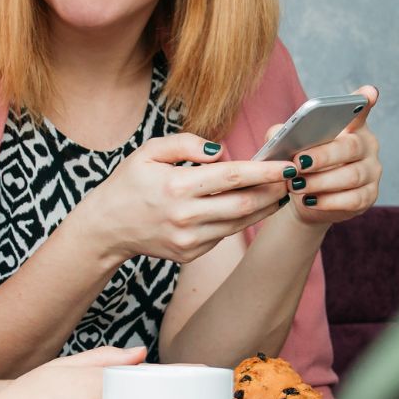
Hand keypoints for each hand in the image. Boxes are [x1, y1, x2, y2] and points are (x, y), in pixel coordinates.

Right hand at [70, 132, 293, 264]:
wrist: (106, 228)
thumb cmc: (128, 184)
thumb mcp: (149, 152)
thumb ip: (186, 144)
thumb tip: (221, 151)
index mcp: (176, 186)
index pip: (232, 177)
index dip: (264, 171)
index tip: (287, 165)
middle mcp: (186, 217)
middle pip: (245, 205)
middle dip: (274, 191)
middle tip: (292, 177)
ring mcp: (189, 240)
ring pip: (240, 223)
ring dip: (264, 207)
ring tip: (279, 191)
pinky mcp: (190, 254)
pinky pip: (224, 234)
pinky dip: (240, 219)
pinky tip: (249, 206)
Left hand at [280, 85, 380, 225]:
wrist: (307, 199)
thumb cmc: (301, 165)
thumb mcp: (290, 147)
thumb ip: (284, 134)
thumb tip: (279, 133)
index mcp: (350, 127)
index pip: (359, 111)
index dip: (365, 101)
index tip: (368, 93)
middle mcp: (367, 146)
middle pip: (351, 147)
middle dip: (323, 156)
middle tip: (299, 162)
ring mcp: (372, 171)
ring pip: (351, 175)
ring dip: (321, 181)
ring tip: (296, 184)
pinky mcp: (369, 196)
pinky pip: (352, 199)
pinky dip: (329, 201)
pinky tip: (310, 200)